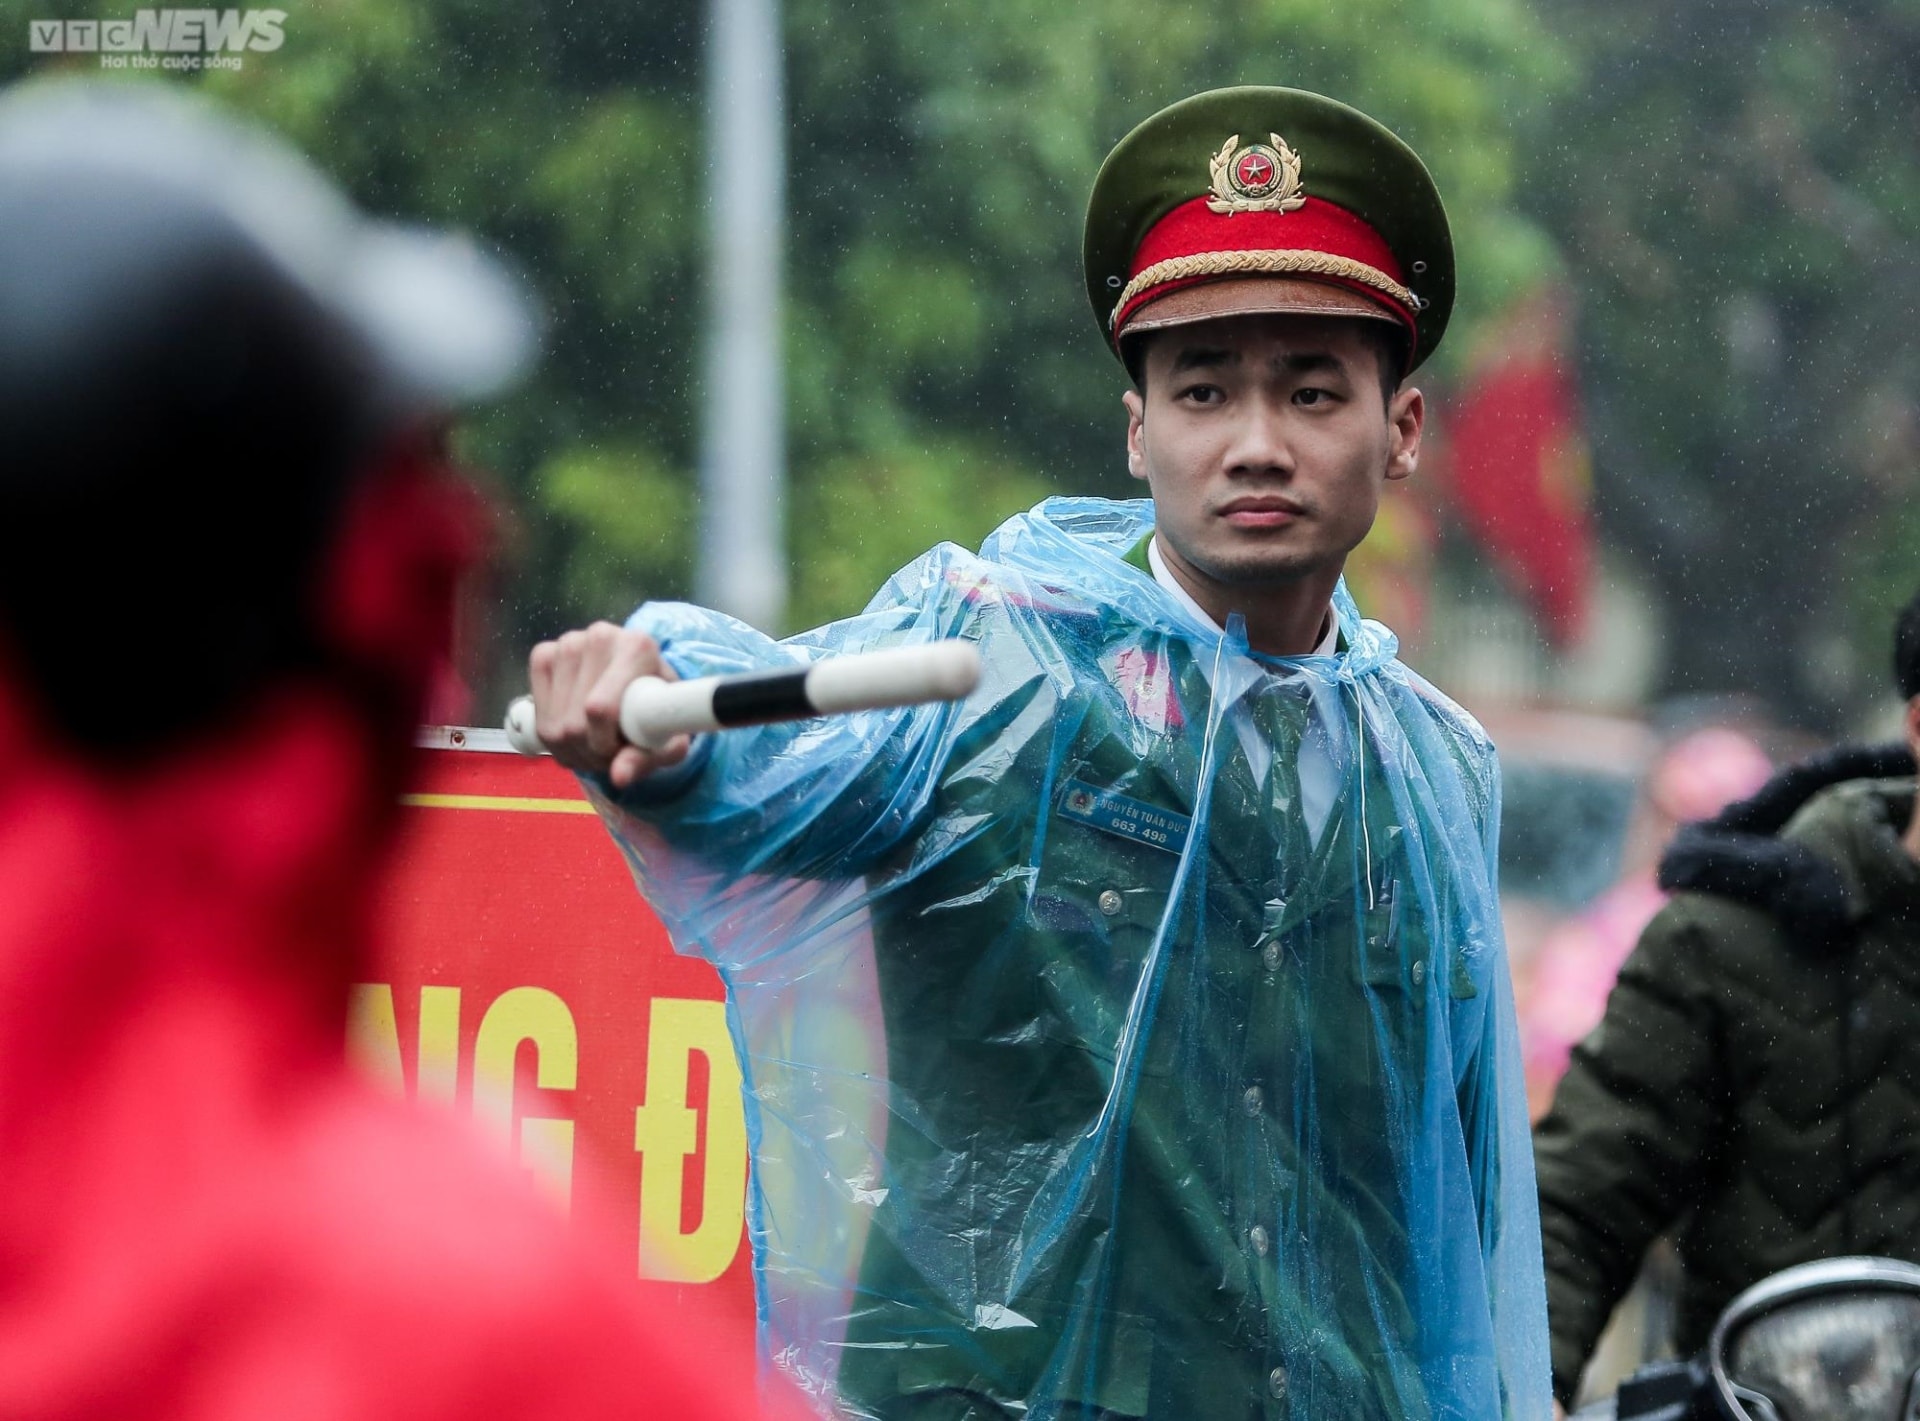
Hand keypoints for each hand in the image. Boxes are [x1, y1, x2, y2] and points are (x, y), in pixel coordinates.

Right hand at [528, 621, 689, 788]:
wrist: (640, 683)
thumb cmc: (658, 710)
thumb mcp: (666, 740)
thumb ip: (647, 758)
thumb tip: (618, 777)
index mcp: (638, 647)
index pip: (600, 709)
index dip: (605, 745)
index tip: (619, 754)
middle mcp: (600, 637)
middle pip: (574, 722)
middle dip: (591, 752)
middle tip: (612, 753)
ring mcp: (568, 643)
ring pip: (554, 725)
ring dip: (573, 749)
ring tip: (597, 743)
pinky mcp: (544, 654)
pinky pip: (537, 714)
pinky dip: (553, 736)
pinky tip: (575, 731)